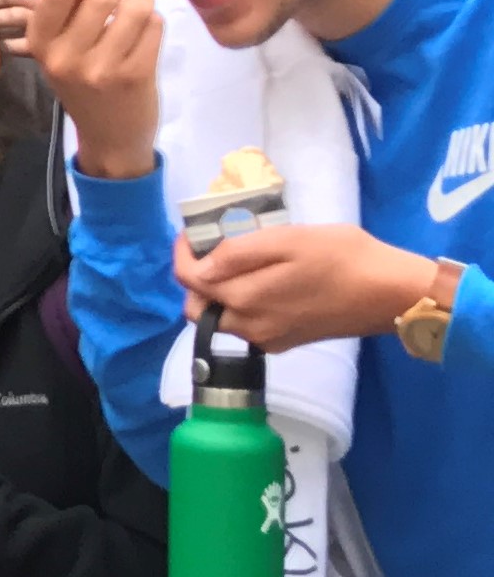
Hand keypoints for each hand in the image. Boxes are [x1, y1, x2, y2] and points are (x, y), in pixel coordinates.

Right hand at [20, 0, 162, 179]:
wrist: (109, 137)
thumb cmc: (82, 83)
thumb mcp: (59, 47)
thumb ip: (55, 2)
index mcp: (41, 44)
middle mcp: (66, 57)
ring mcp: (101, 68)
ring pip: (134, 7)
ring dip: (142, 0)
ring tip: (139, 8)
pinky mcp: (135, 75)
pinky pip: (154, 27)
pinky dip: (155, 22)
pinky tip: (147, 32)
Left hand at [175, 224, 439, 351]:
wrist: (392, 293)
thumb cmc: (343, 257)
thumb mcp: (288, 240)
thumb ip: (238, 254)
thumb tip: (201, 267)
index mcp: (243, 298)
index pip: (188, 280)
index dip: (183, 253)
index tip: (193, 234)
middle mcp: (249, 326)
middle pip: (199, 306)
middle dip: (197, 279)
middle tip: (215, 250)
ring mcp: (268, 338)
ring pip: (222, 320)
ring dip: (219, 294)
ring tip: (240, 265)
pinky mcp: (286, 342)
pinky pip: (248, 328)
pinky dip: (242, 307)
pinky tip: (264, 284)